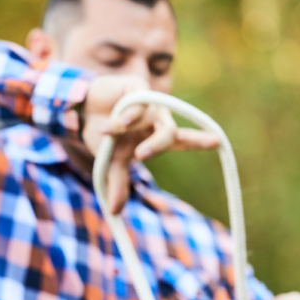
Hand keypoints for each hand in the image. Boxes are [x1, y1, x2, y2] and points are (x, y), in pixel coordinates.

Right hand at [81, 75, 219, 213]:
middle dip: (156, 144)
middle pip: (169, 133)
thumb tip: (115, 212)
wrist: (83, 111)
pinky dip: (125, 113)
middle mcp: (158, 120)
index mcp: (157, 137)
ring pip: (148, 117)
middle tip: (140, 155)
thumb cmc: (105, 137)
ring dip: (126, 126)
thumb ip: (117, 183)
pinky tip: (112, 121)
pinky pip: (138, 101)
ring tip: (106, 131)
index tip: (216, 142)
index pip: (183, 141)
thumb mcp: (111, 162)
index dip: (199, 141)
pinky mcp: (137, 87)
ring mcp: (149, 103)